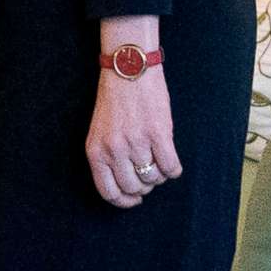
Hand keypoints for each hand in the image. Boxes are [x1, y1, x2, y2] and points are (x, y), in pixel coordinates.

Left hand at [88, 65, 181, 210]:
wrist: (129, 68)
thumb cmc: (115, 100)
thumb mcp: (100, 132)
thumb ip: (108, 158)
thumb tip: (128, 186)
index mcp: (96, 151)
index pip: (109, 193)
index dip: (124, 202)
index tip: (134, 199)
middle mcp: (114, 150)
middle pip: (134, 188)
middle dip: (144, 187)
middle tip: (148, 175)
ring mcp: (136, 142)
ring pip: (153, 178)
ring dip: (159, 175)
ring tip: (159, 161)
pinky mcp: (158, 134)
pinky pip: (170, 167)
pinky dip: (174, 169)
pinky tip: (172, 162)